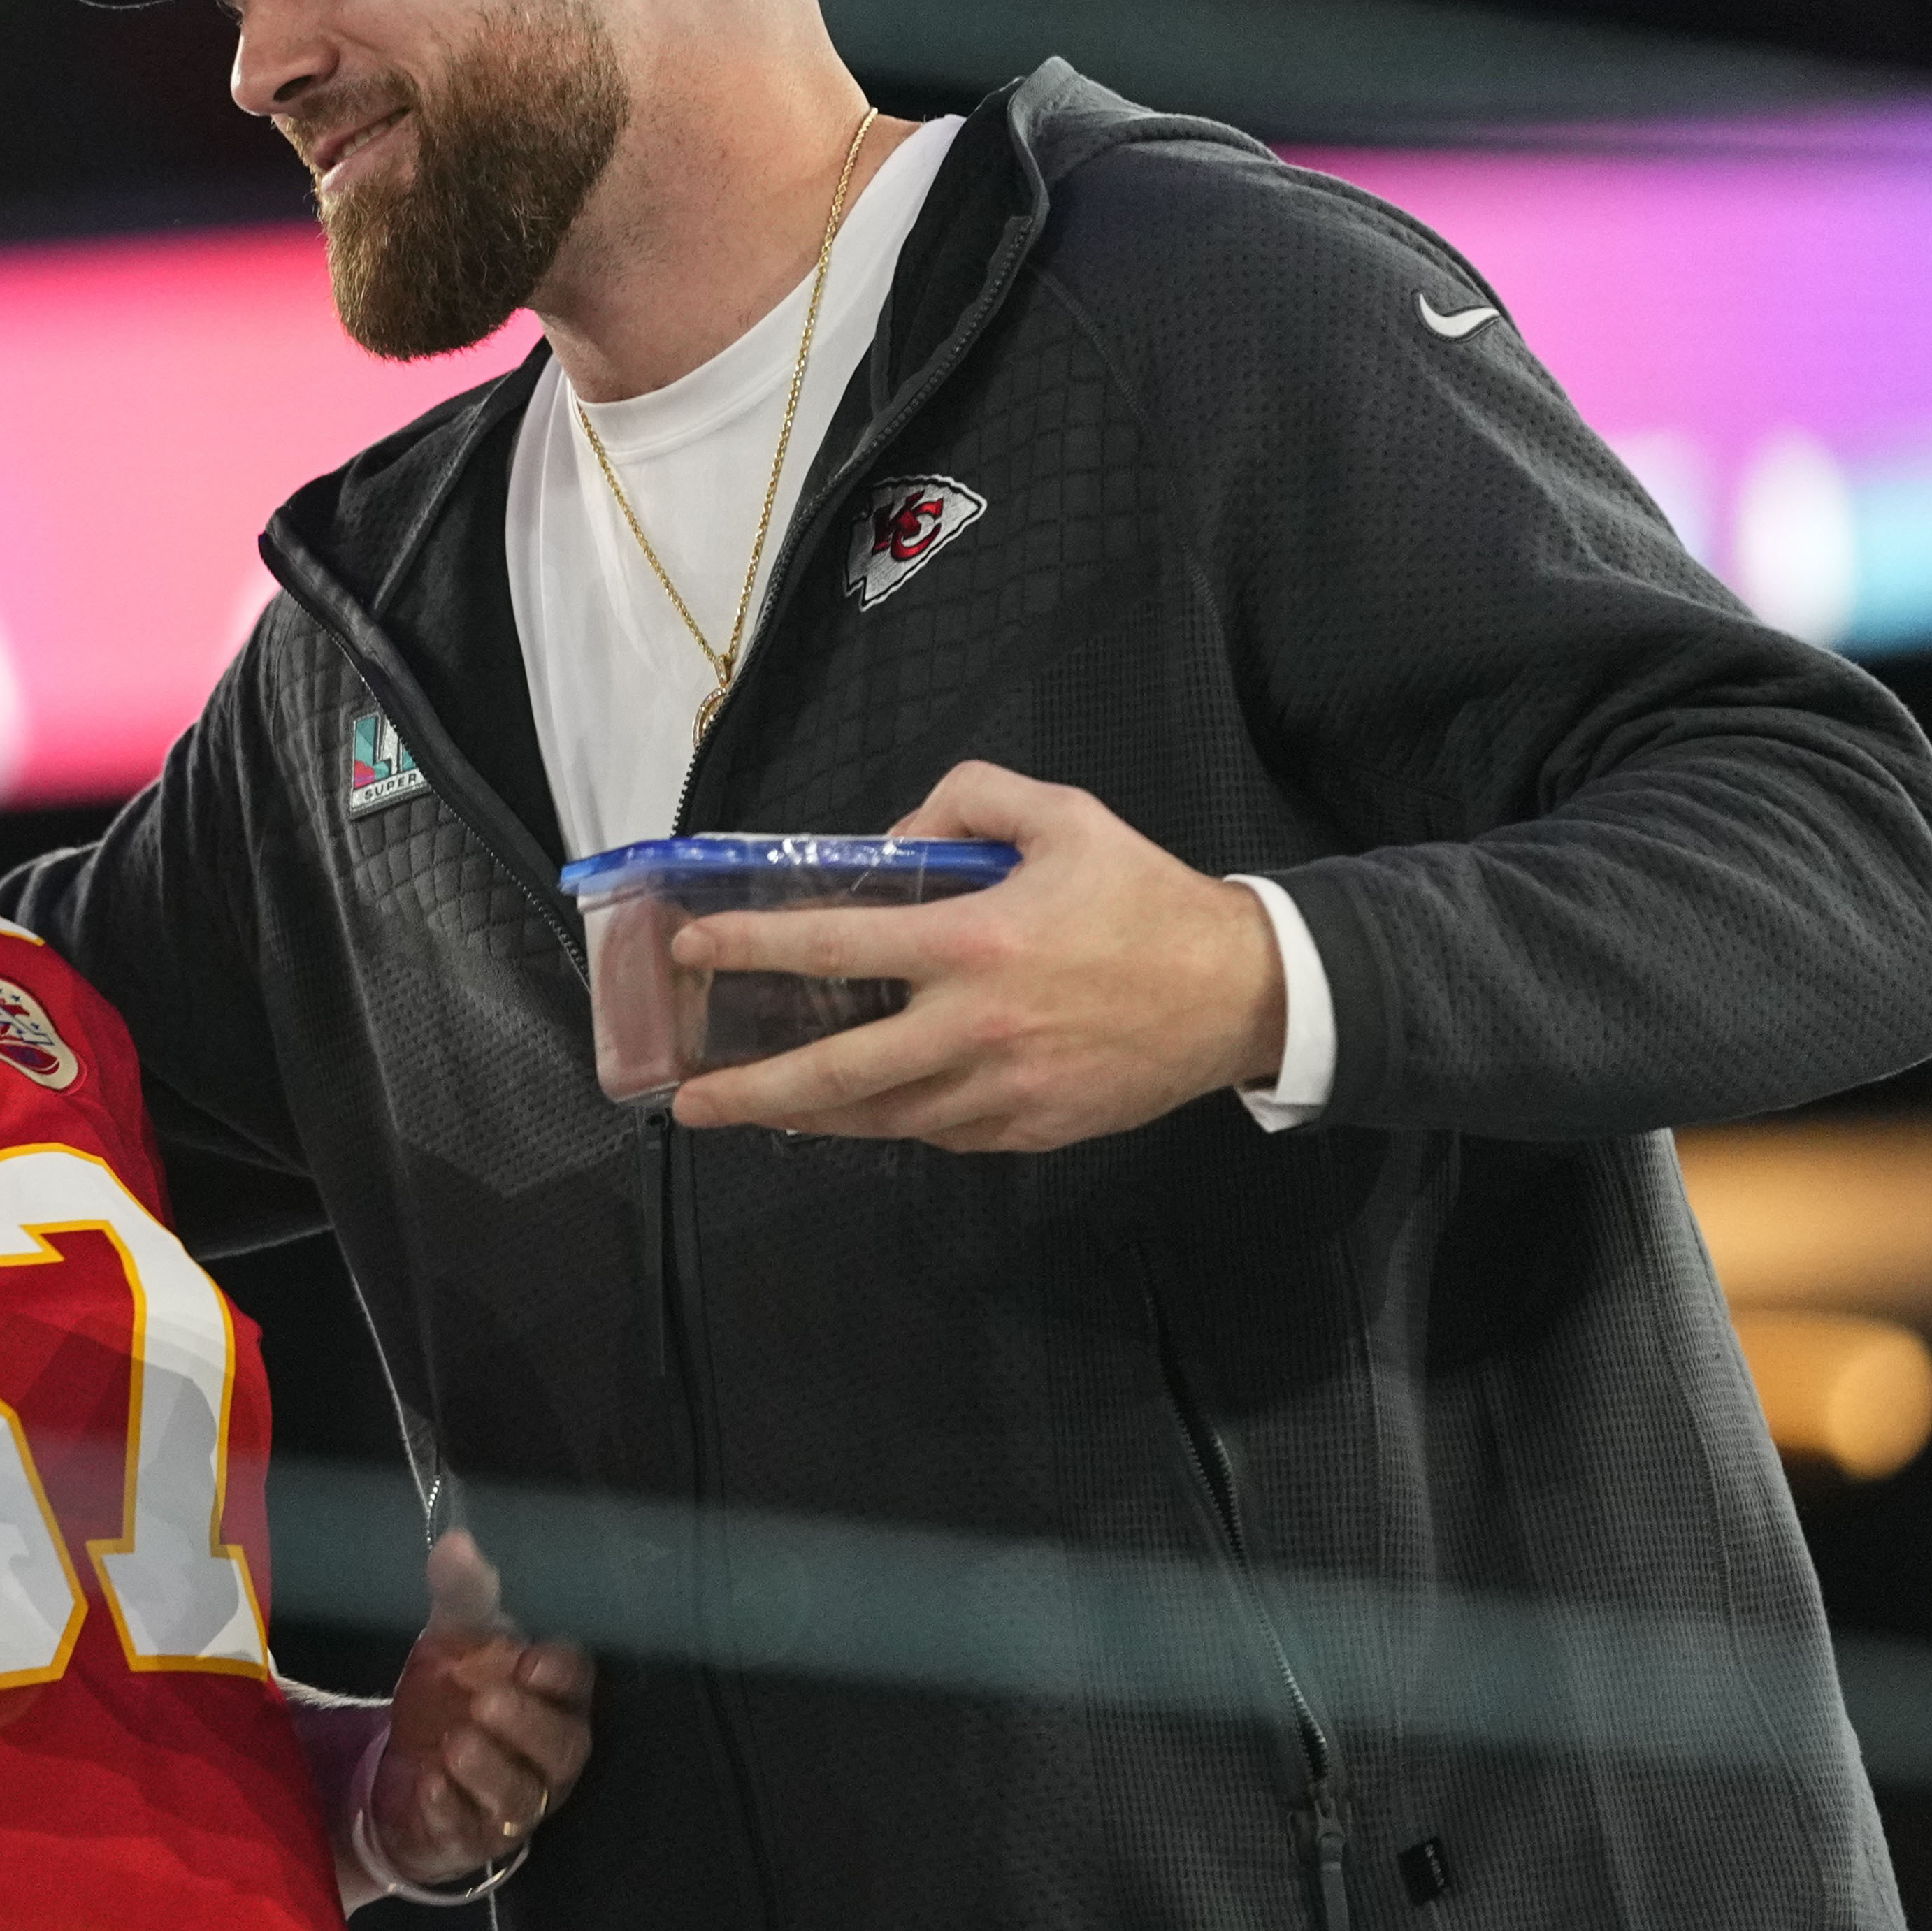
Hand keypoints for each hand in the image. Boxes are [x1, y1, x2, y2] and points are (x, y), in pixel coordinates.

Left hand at [366, 1532, 594, 1887]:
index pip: (577, 1683)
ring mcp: (512, 1800)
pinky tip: (429, 1787)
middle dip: (529, 1725)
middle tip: (488, 1700)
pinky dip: (450, 1810)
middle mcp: (545, 1752)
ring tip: (456, 1743)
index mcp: (551, 1695)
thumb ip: (461, 1593)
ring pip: (522, 1795)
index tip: (530, 1661)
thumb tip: (457, 1541)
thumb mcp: (453, 1638)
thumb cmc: (452, 1693)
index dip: (561, 1674)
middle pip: (562, 1746)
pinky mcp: (473, 1836)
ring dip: (491, 1771)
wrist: (407, 1766)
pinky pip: (471, 1831)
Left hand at [662, 761, 1286, 1151]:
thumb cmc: (1145, 899)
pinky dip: (891, 1121)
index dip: (753, 947)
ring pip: (881, 1118)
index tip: (693, 950)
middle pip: (837, 1072)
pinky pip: (938, 1131)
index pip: (834, 947)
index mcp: (975, 943)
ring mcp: (1001, 1091)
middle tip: (689, 1099)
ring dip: (809, 1118)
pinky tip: (858, 1111)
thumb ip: (967, 798)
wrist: (1242, 993)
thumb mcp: (1062, 816)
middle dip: (751, 1090)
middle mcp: (975, 1028)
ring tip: (753, 1112)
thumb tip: (889, 837)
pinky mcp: (1028, 1132)